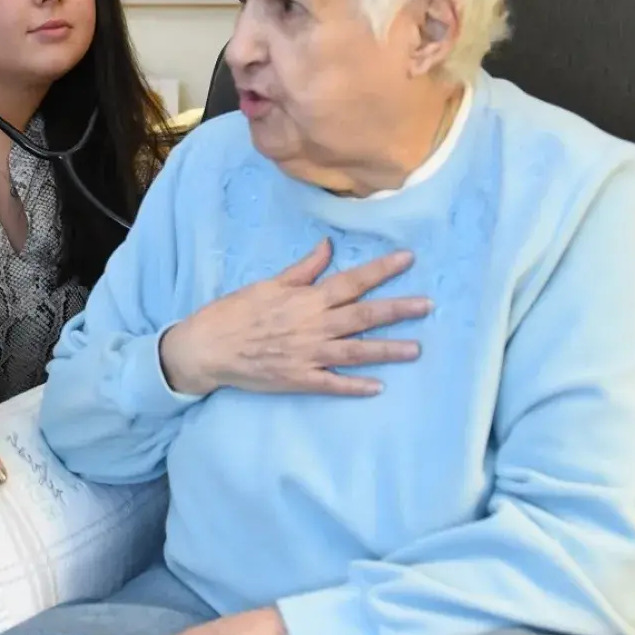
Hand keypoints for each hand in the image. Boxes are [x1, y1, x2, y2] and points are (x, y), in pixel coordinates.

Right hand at [160, 240, 431, 396]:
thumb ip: (302, 269)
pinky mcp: (299, 379)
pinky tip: (378, 387)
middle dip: (398, 310)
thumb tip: (328, 246)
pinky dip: (355, 386)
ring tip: (416, 349)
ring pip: (356, 351)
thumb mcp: (268, 285)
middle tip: (427, 305)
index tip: (408, 260)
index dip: (381, 270)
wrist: (207, 348)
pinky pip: (333, 384)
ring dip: (387, 350)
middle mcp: (313, 326)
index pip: (352, 281)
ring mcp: (308, 355)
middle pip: (364, 316)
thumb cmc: (234, 312)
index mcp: (306, 299)